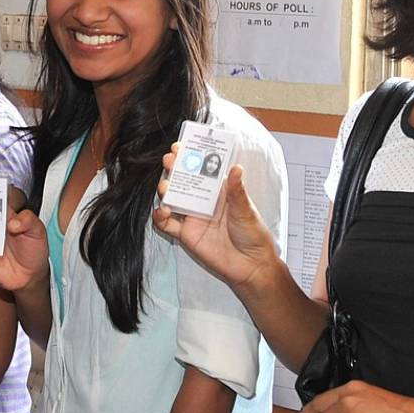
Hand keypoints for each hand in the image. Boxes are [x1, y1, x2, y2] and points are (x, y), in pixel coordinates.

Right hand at [153, 144, 279, 289]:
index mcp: (219, 191)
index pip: (202, 169)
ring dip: (165, 189)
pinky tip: (162, 211)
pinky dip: (160, 217)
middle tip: (170, 160)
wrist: (250, 265)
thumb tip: (236, 168)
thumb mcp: (246, 210)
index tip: (181, 147)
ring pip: (172, 198)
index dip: (191, 157)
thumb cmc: (253, 234)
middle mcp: (203, 201)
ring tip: (165, 186)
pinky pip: (167, 224)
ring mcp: (193, 216)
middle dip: (174, 168)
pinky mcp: (187, 234)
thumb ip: (237, 191)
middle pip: (183, 180)